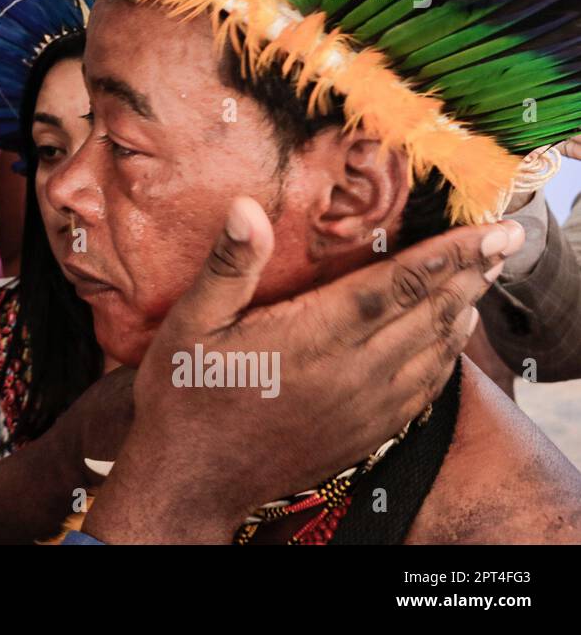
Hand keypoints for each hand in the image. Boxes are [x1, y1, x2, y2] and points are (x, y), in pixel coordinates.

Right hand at [82, 196, 523, 543]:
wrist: (193, 482)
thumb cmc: (184, 397)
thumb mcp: (189, 323)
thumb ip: (227, 266)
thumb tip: (247, 208)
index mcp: (311, 338)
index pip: (396, 285)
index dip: (447, 254)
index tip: (488, 230)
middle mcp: (350, 373)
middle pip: (428, 313)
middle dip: (470, 272)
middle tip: (506, 241)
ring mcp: (363, 407)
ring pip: (433, 351)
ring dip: (463, 310)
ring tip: (483, 277)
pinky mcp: (365, 433)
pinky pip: (423, 390)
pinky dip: (447, 358)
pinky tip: (452, 338)